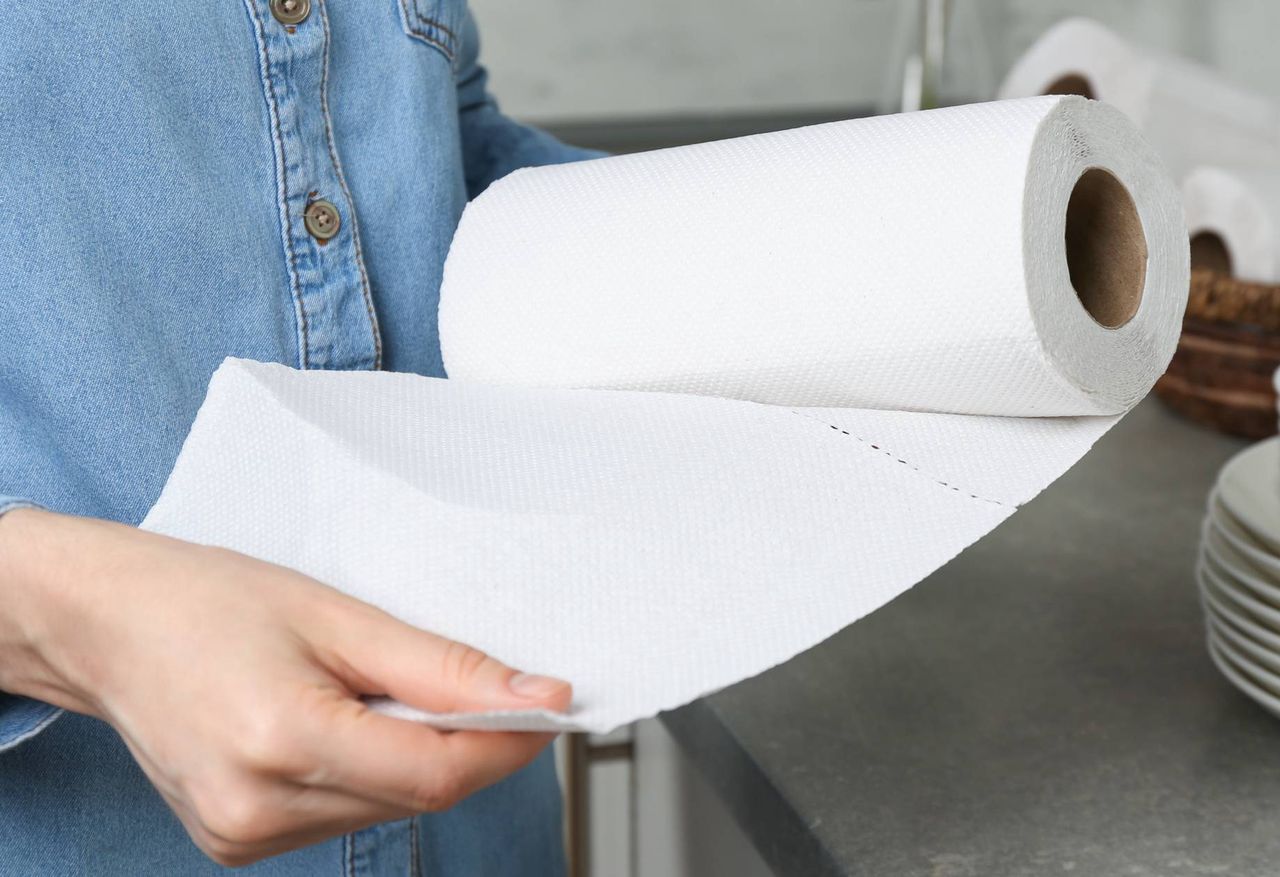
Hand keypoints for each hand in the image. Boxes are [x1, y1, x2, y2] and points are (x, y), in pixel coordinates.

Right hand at [0, 508, 570, 865]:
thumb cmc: (207, 600)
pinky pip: (344, 816)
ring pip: (387, 809)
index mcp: (281, 741)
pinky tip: (350, 724)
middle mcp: (257, 809)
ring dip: (420, 759)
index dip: (508, 742)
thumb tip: (532, 697)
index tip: (552, 705)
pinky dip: (375, 774)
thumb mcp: (336, 614)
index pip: (437, 772)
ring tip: (387, 691)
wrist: (107, 624)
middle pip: (418, 794)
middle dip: (470, 745)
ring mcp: (242, 837)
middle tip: (490, 687)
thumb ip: (439, 667)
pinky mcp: (236, 844)